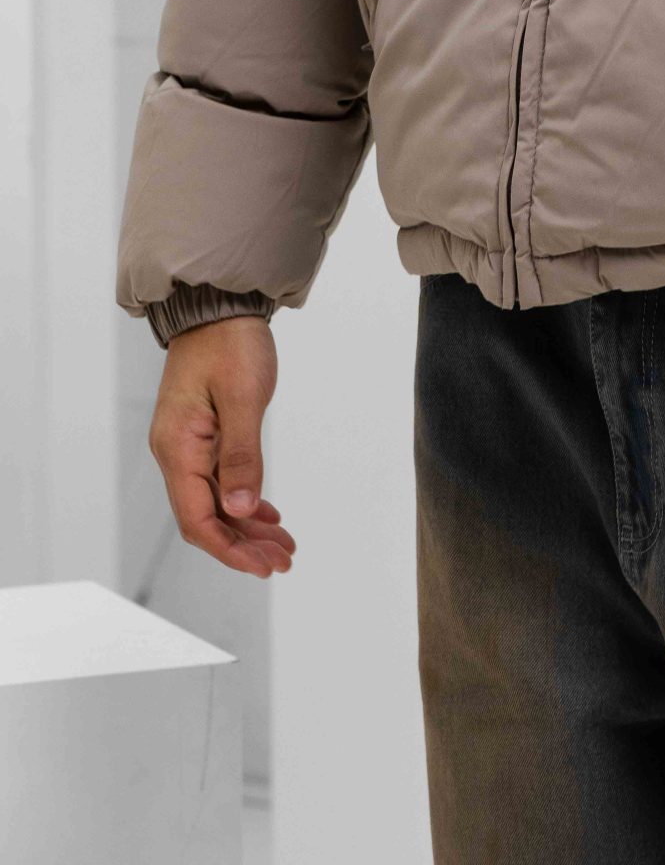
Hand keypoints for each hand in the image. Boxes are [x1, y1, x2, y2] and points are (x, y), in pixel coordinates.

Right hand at [149, 316, 295, 579]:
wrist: (219, 303)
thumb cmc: (230, 342)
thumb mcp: (243, 397)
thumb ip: (242, 456)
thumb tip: (240, 510)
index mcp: (179, 447)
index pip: (197, 519)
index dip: (229, 549)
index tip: (262, 566)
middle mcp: (177, 452)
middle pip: (206, 517)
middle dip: (243, 545)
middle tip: (283, 561)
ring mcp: (188, 444)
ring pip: (216, 501)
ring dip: (247, 526)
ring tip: (283, 545)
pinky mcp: (202, 434)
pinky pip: (220, 480)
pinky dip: (244, 500)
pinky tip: (267, 514)